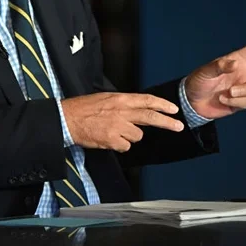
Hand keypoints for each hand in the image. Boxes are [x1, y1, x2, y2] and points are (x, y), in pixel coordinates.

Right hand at [61, 93, 184, 151]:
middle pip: (150, 117)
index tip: (173, 109)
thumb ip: (122, 105)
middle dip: (167, 122)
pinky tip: (109, 139)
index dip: (162, 105)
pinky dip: (119, 145)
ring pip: (137, 136)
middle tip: (178, 126)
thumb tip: (136, 112)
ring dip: (130, 136)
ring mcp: (118, 126)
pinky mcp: (112, 140)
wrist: (67, 118)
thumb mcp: (105, 98)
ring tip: (115, 132)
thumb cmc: (83, 108)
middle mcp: (121, 112)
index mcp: (120, 99)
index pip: (147, 100)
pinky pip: (125, 146)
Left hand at [185, 38, 245, 118]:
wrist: (192, 102)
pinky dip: (236, 102)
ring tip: (226, 93)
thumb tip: (236, 63)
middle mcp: (243, 72)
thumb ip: (219, 66)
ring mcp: (243, 87)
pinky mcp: (240, 102)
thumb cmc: (197, 82)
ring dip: (243, 91)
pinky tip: (223, 101)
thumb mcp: (205, 72)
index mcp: (236, 60)